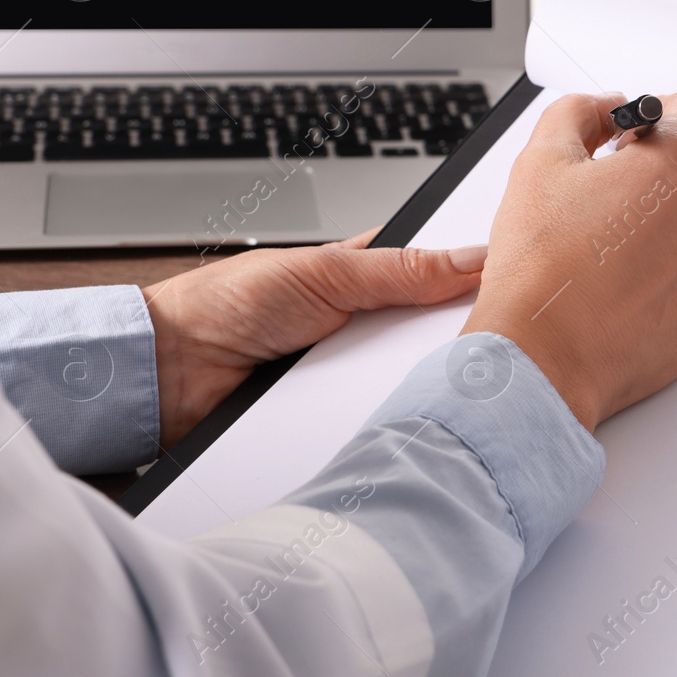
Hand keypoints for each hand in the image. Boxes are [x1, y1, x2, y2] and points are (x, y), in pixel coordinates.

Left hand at [143, 231, 486, 447]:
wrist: (165, 372)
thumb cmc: (225, 304)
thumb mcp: (324, 272)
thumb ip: (400, 268)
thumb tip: (471, 258)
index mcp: (365, 274)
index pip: (437, 274)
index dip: (471, 280)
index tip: (511, 286)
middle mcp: (363, 324)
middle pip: (431, 335)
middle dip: (451, 340)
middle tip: (485, 344)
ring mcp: (350, 374)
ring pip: (409, 381)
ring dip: (418, 383)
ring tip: (444, 385)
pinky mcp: (335, 417)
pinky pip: (376, 419)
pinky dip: (387, 418)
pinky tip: (401, 418)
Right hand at [461, 92, 676, 430]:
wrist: (546, 355)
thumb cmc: (544, 268)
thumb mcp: (543, 159)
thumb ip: (580, 112)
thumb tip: (606, 108)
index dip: (662, 116)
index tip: (640, 135)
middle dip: (670, 168)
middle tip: (620, 192)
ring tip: (634, 237)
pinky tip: (644, 274)